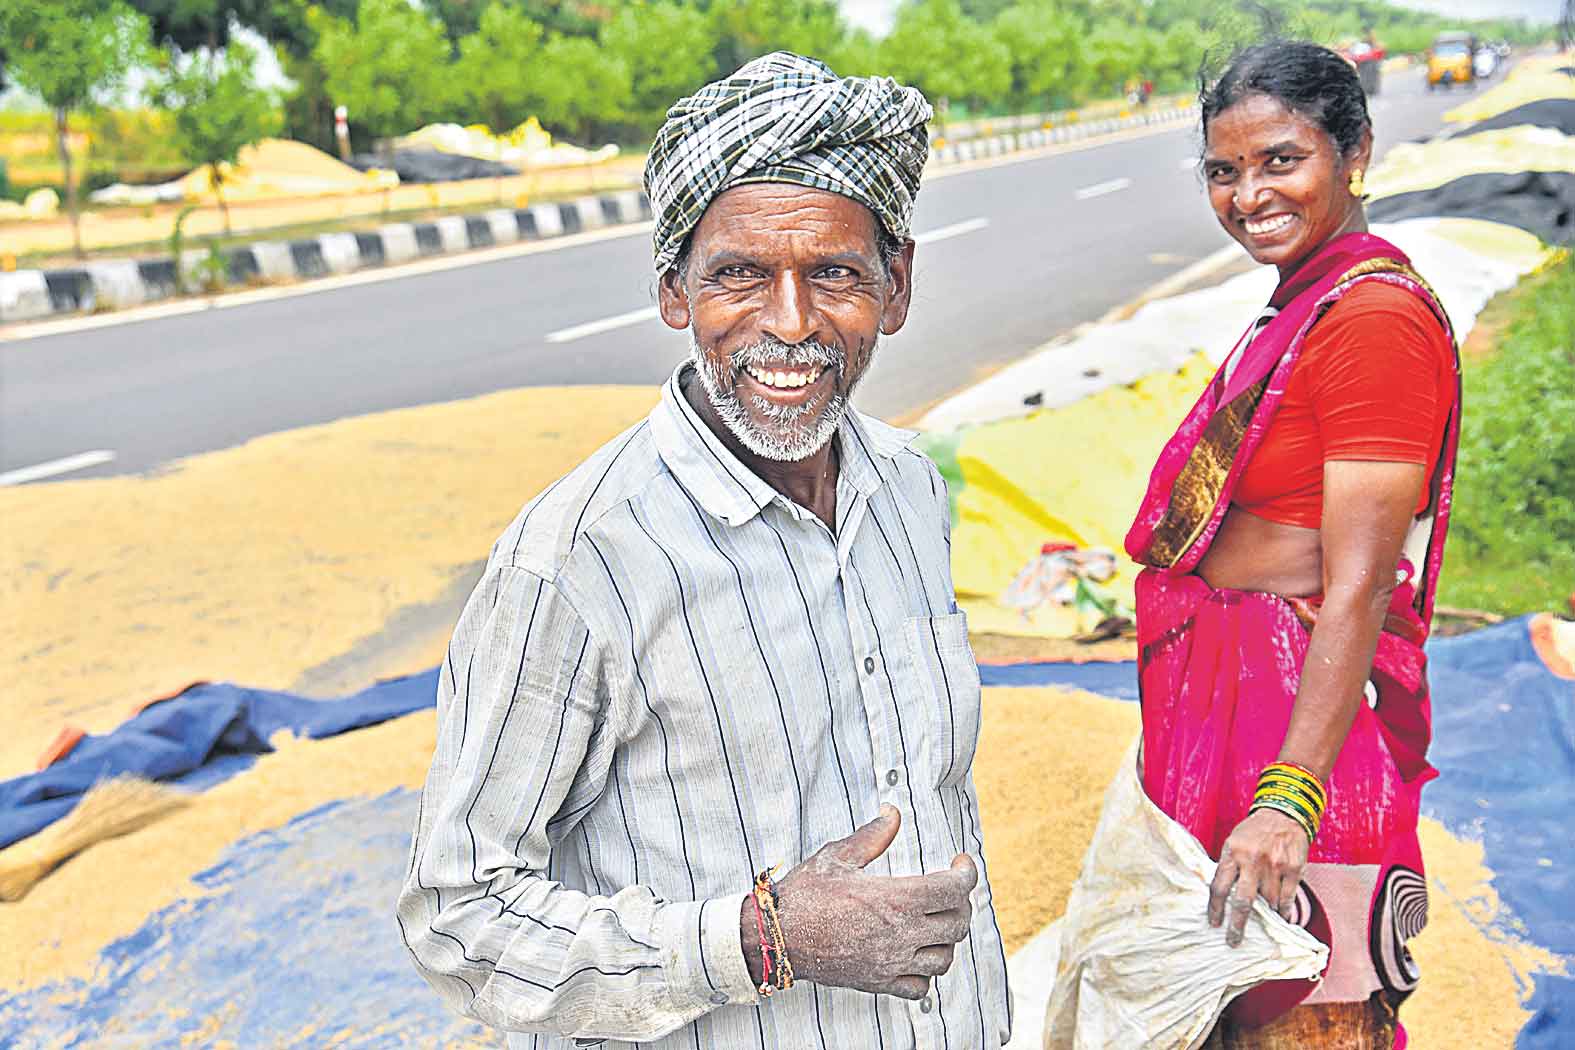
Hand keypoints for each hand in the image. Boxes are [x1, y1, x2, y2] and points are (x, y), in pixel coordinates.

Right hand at [740, 805, 976, 998]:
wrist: (776, 937)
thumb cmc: (803, 895)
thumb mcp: (837, 856)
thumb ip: (872, 836)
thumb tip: (892, 813)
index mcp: (894, 899)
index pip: (954, 889)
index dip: (967, 873)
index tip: (961, 863)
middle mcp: (900, 934)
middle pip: (957, 923)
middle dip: (961, 902)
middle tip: (950, 888)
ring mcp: (891, 963)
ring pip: (944, 958)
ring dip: (948, 938)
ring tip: (936, 921)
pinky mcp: (878, 982)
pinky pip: (920, 987)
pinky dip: (926, 972)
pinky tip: (916, 954)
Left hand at [1208, 808, 1309, 947]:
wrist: (1284, 813)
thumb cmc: (1254, 831)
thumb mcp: (1233, 842)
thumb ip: (1229, 867)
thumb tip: (1222, 897)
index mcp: (1233, 853)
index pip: (1219, 887)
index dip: (1215, 908)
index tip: (1214, 923)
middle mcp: (1253, 861)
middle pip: (1243, 902)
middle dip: (1237, 926)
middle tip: (1233, 941)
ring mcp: (1275, 866)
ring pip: (1268, 903)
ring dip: (1265, 919)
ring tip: (1261, 928)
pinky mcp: (1294, 869)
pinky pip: (1288, 899)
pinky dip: (1284, 912)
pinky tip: (1282, 919)